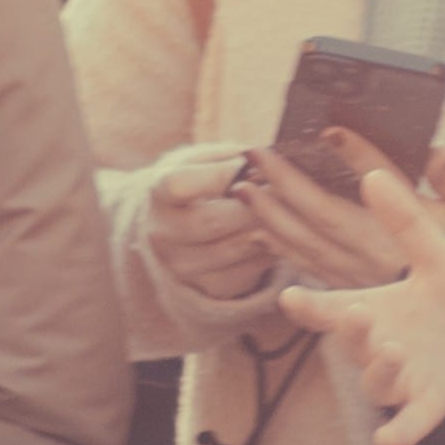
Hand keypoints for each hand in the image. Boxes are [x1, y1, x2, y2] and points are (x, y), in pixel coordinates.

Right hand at [139, 144, 280, 313]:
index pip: (179, 185)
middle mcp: (162, 234)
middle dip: (254, 204)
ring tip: (286, 210)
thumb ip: (230, 156)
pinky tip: (277, 235)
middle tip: (283, 189)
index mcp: (158, 194)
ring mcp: (181, 266)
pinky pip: (248, 272)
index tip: (247, 164)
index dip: (217, 174)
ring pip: (236, 248)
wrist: (181, 226)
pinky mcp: (206, 288)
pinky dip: (269, 252)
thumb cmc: (201, 181)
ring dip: (268, 228)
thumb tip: (263, 158)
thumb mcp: (205, 160)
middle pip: (213, 221)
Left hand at [242, 137, 444, 290]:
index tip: (328, 131)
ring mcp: (358, 276)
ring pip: (305, 246)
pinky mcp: (350, 290)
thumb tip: (440, 150)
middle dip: (284, 183)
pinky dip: (280, 246)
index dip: (354, 156)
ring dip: (271, 216)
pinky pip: (307, 266)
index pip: (382, 185)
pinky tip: (261, 228)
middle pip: (322, 216)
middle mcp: (377, 256)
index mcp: (410, 233)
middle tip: (256, 154)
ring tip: (245, 187)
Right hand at [271, 161, 444, 444]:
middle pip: (352, 342)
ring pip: (377, 382)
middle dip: (350, 329)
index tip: (290, 294)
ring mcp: (404, 380)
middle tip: (356, 312)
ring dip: (380, 369)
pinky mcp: (433, 405)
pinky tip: (389, 439)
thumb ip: (404, 222)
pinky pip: (410, 423)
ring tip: (394, 348)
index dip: (308, 305)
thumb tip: (373, 175)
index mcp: (374, 311)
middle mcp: (380, 347)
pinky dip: (399, 430)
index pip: (329, 308)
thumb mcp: (437, 255)